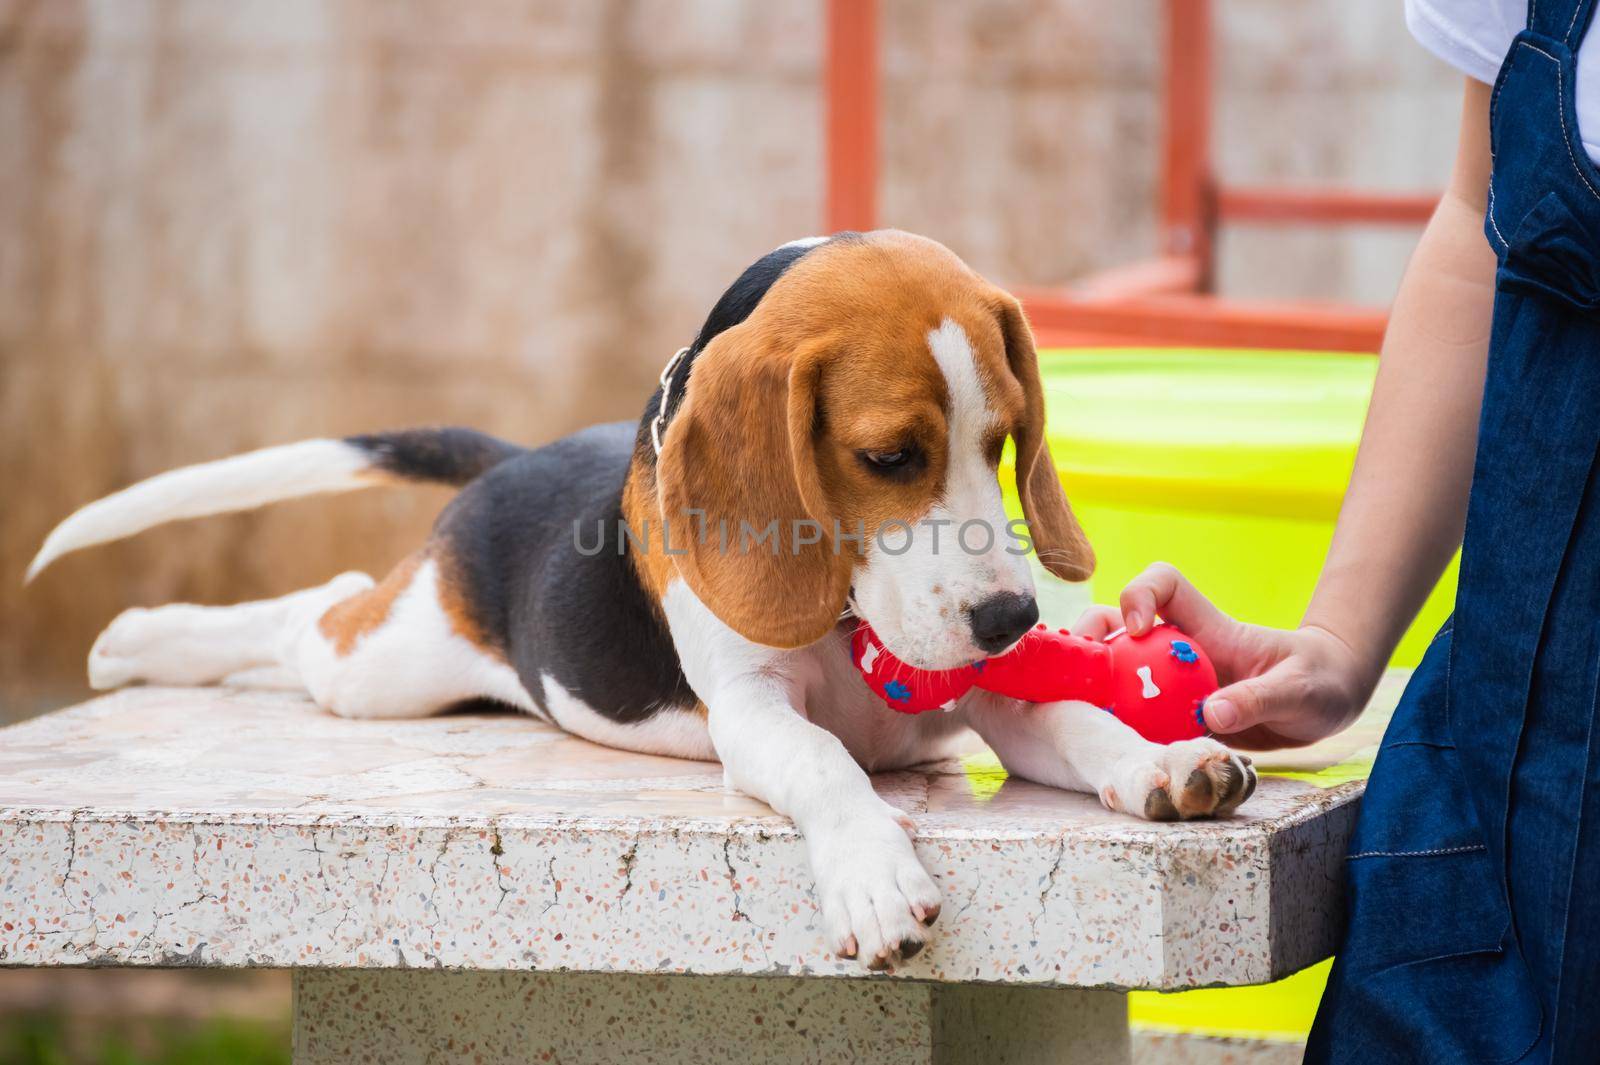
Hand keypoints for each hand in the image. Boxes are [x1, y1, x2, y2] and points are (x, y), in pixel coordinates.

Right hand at [1071, 563, 1381, 748]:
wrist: (1325, 704)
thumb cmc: (1318, 681)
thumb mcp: (1299, 690)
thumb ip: (1258, 699)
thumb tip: (1211, 715)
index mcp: (1207, 629)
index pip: (1163, 585)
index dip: (1140, 594)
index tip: (1138, 629)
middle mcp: (1179, 650)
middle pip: (1116, 624)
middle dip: (1088, 638)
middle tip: (1079, 673)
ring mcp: (1172, 682)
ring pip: (1115, 669)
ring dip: (1091, 685)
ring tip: (1078, 711)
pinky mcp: (1174, 715)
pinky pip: (1133, 714)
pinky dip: (1113, 725)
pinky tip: (1107, 745)